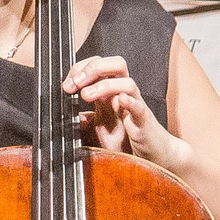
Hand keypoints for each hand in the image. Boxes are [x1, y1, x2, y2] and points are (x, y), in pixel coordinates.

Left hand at [64, 54, 189, 171]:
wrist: (152, 154)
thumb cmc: (127, 139)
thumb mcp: (99, 127)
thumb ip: (84, 118)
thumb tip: (66, 114)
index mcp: (112, 91)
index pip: (99, 65)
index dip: (81, 69)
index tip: (66, 85)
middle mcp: (124, 93)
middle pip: (116, 64)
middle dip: (93, 68)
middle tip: (75, 83)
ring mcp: (135, 105)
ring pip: (127, 82)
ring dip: (105, 85)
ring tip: (86, 96)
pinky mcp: (143, 122)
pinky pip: (139, 107)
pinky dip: (130, 101)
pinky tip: (119, 100)